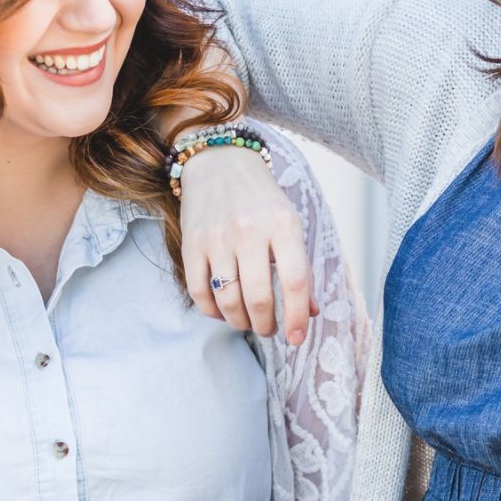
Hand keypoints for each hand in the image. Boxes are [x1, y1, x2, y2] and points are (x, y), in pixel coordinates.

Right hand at [179, 145, 317, 344]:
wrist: (220, 162)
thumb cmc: (262, 200)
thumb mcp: (290, 225)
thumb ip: (301, 268)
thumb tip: (309, 314)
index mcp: (283, 224)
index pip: (295, 281)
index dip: (296, 317)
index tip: (296, 339)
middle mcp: (249, 230)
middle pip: (258, 297)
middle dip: (266, 326)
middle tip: (269, 330)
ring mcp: (217, 237)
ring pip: (227, 300)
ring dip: (240, 323)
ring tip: (248, 322)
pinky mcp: (191, 243)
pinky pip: (199, 292)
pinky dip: (212, 312)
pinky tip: (223, 311)